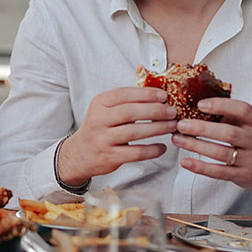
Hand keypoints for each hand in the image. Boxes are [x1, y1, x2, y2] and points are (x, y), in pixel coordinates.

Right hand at [58, 87, 178, 186]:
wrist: (80, 153)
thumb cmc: (99, 128)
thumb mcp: (105, 109)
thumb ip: (126, 102)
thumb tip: (158, 96)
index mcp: (99, 104)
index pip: (123, 94)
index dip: (146, 94)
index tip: (163, 96)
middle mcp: (99, 120)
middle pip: (130, 112)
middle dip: (155, 110)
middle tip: (172, 111)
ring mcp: (103, 139)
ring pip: (134, 132)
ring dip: (157, 128)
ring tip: (171, 126)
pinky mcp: (110, 157)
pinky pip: (136, 153)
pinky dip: (152, 150)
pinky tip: (162, 147)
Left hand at [172, 97, 251, 192]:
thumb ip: (232, 116)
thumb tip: (199, 106)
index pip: (243, 110)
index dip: (221, 106)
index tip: (200, 105)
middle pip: (228, 133)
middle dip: (201, 129)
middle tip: (181, 124)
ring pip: (221, 153)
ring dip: (196, 146)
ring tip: (178, 139)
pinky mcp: (243, 176)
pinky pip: (219, 172)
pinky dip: (200, 167)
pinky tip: (186, 162)